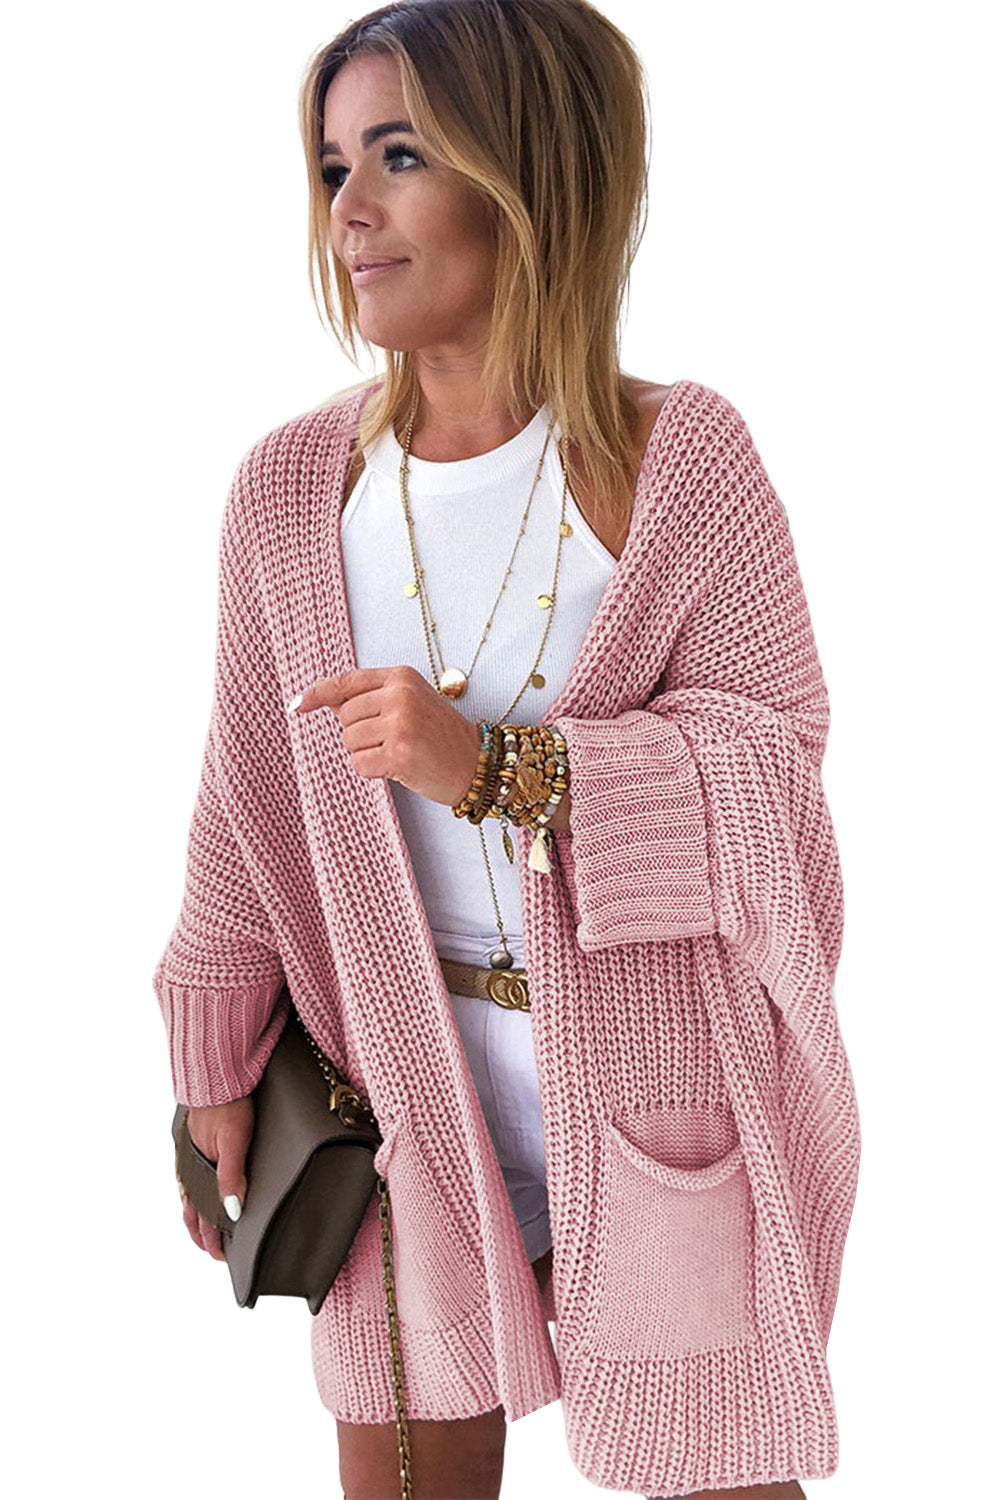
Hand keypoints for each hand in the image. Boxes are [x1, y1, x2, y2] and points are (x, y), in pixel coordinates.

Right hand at [178, 1097, 254, 1260]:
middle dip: (203, 1235)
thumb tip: (233, 1212)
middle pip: (193, 1213)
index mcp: (199, 1173)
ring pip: (189, 1197)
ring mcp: (189, 1157)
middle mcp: (189, 1169)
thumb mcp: (235, 1141)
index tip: (223, 1256)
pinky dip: (194, 1195)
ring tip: (206, 1230)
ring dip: (197, 1217)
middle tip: (215, 1251)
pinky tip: (200, 1192)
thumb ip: (232, 1175)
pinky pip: (190, 1178)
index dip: (213, 1240)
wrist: (216, 1077)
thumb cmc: (229, 1106)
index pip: (203, 1219)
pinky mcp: (193, 1145)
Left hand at [290, 666, 481, 805]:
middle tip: (391, 739)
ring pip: (349, 741)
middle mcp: (400, 696)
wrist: (476, 763)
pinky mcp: (399, 754)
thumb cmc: (440, 734)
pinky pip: (359, 764)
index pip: (347, 682)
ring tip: (396, 752)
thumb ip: (372, 697)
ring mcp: (400, 724)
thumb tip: (325, 700)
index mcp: (401, 677)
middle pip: (345, 716)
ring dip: (366, 753)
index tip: (298, 705)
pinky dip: (372, 770)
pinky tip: (397, 767)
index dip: (318, 694)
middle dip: (359, 733)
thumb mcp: (410, 701)